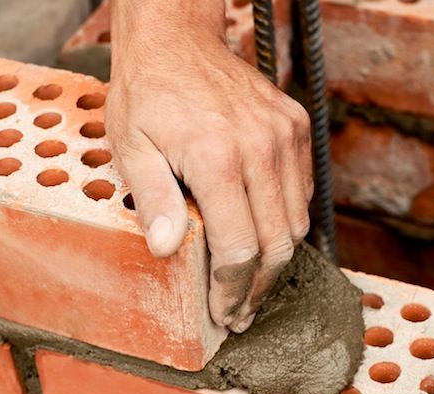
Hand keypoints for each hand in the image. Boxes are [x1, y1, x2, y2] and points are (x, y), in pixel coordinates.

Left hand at [107, 2, 312, 332]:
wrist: (177, 40)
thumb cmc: (148, 93)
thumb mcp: (131, 146)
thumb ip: (153, 198)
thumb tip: (165, 249)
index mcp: (217, 158)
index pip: (239, 248)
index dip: (231, 289)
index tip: (223, 311)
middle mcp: (261, 148)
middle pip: (277, 243)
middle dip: (258, 288)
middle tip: (241, 312)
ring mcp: (284, 136)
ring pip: (297, 222)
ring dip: (276, 261)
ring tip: (252, 285)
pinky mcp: (294, 126)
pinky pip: (302, 191)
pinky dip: (287, 222)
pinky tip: (264, 237)